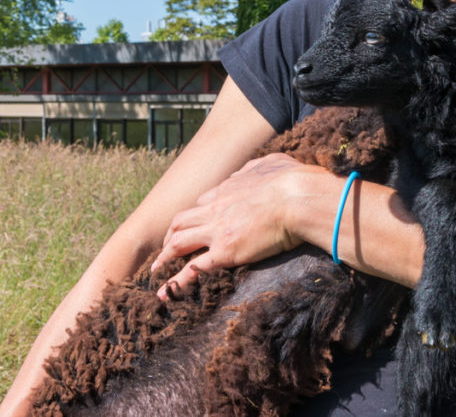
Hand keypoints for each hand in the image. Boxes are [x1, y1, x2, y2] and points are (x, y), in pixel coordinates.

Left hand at [150, 153, 326, 298]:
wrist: (297, 197)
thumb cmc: (291, 180)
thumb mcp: (269, 164)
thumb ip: (256, 169)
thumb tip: (255, 170)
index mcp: (226, 190)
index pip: (202, 203)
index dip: (196, 216)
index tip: (194, 225)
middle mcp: (215, 209)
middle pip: (181, 221)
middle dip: (171, 234)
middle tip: (167, 247)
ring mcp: (217, 231)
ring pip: (179, 242)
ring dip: (165, 255)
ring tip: (158, 268)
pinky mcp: (225, 252)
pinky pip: (194, 268)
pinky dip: (177, 280)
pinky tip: (167, 290)